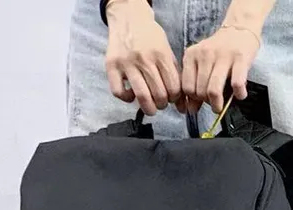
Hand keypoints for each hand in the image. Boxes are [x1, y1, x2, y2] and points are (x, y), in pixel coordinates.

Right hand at [105, 0, 181, 114]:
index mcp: (161, 55)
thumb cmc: (150, 37)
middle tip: (160, 102)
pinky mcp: (111, 66)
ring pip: (141, 96)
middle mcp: (144, 59)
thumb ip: (173, 73)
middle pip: (159, 95)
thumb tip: (180, 102)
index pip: (173, 87)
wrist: (129, 18)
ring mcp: (126, 63)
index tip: (171, 98)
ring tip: (150, 106)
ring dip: (148, 108)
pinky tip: (131, 95)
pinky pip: (118, 92)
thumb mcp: (166, 50)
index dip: (174, 98)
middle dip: (162, 104)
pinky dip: (126, 99)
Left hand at [182, 25, 260, 114]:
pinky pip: (236, 83)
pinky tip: (239, 94)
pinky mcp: (240, 58)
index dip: (194, 99)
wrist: (239, 30)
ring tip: (221, 106)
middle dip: (207, 102)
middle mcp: (205, 54)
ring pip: (213, 90)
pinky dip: (238, 94)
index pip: (187, 88)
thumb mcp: (202, 65)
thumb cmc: (219, 52)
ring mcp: (222, 56)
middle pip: (200, 91)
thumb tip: (190, 110)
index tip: (201, 101)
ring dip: (218, 104)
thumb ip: (195, 85)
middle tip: (214, 103)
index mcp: (191, 55)